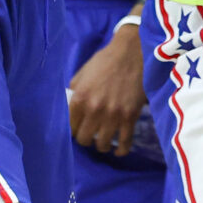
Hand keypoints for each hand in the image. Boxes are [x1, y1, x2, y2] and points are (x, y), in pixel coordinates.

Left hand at [68, 21, 147, 155]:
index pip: (69, 128)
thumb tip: (69, 110)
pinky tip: (118, 151)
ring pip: (103, 144)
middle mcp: (94, 110)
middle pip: (84, 139)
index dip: (73, 129)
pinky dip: (121, 150)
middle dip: (86, 138)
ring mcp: (113, 115)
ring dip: (101, 145)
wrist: (133, 52)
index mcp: (79, 99)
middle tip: (90, 133)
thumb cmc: (106, 61)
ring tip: (103, 140)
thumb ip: (74, 93)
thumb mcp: (82, 74)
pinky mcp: (130, 116)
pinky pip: (125, 142)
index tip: (78, 128)